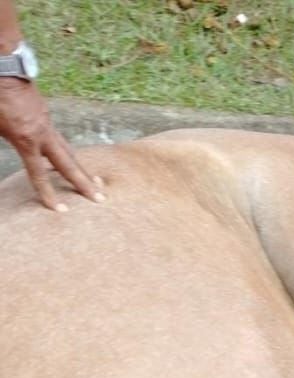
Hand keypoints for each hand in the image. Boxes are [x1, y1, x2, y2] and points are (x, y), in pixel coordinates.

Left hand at [0, 75, 100, 209]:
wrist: (4, 65)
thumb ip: (5, 139)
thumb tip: (8, 142)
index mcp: (27, 140)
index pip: (39, 175)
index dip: (49, 195)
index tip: (62, 211)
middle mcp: (42, 134)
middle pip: (68, 164)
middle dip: (84, 183)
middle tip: (100, 198)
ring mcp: (46, 123)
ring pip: (68, 150)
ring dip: (81, 168)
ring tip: (95, 181)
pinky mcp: (45, 115)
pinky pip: (59, 139)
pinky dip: (67, 152)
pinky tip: (68, 157)